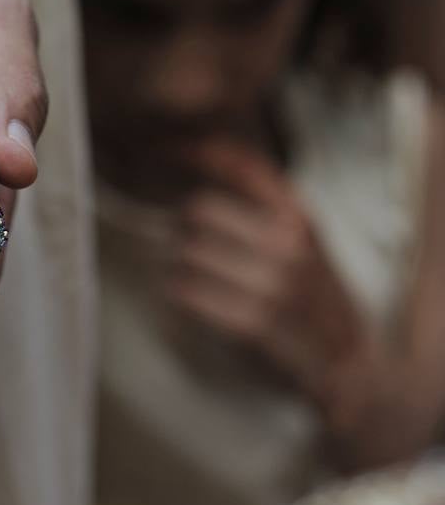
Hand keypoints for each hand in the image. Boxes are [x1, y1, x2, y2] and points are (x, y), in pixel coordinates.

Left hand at [168, 140, 366, 400]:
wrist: (343, 357)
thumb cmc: (308, 285)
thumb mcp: (298, 232)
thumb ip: (257, 192)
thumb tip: (194, 146)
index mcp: (298, 215)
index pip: (239, 163)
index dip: (192, 151)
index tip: (160, 151)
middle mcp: (287, 244)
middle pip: (197, 209)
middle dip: (178, 222)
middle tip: (179, 236)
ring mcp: (273, 285)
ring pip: (186, 251)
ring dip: (174, 260)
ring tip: (186, 269)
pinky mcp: (253, 323)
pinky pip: (185, 292)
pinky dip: (177, 291)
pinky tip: (187, 294)